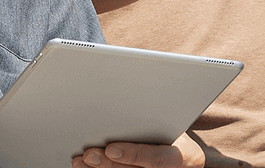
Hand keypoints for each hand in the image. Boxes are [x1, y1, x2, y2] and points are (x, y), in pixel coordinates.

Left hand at [72, 133, 205, 167]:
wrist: (184, 159)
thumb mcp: (174, 126)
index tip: (111, 149)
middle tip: (88, 154)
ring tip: (80, 161)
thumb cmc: (174, 137)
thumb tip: (132, 104)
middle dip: (106, 163)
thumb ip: (154, 120)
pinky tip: (85, 166)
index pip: (154, 159)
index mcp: (175, 157)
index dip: (132, 154)